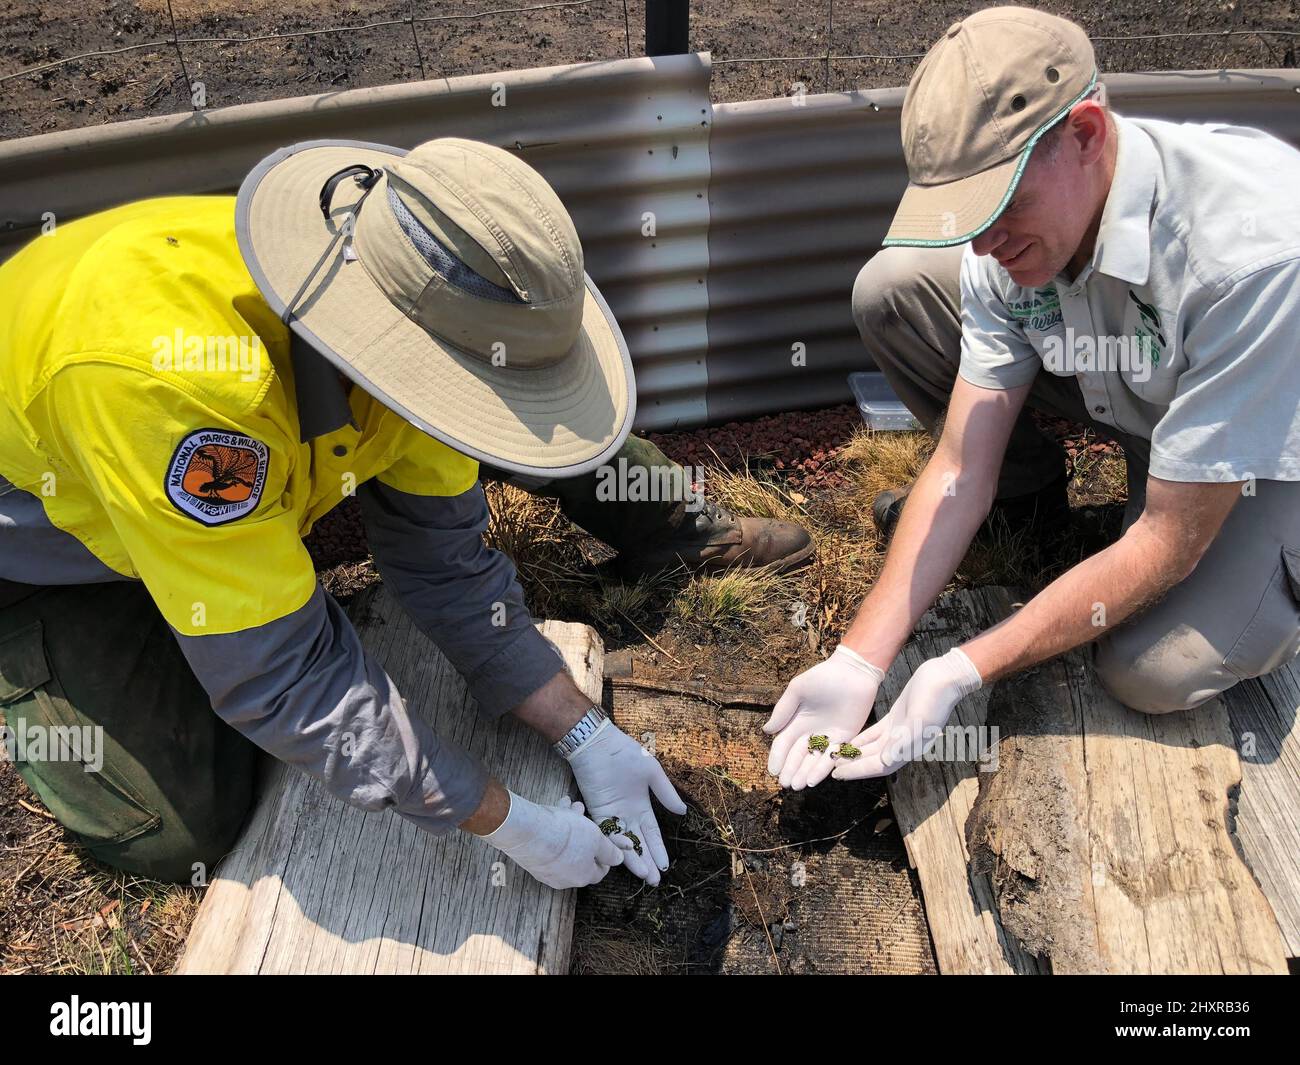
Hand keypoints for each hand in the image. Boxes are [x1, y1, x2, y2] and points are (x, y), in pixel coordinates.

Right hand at [480, 792, 624, 888]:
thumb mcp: (596, 839)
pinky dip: (555, 826)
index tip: (602, 837)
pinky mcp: (531, 858)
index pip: (600, 870)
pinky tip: (557, 807)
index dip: (604, 852)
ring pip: (565, 846)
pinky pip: (549, 843)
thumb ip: (610, 851)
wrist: (527, 831)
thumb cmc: (566, 835)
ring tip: (571, 805)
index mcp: (582, 876)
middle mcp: (564, 878)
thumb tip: (619, 859)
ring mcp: (545, 869)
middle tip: (585, 814)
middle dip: (586, 832)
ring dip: (571, 825)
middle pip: (581, 855)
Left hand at [566, 722, 686, 886]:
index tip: (666, 867)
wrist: (598, 744)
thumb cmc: (626, 754)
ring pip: (624, 843)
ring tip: (644, 876)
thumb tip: (683, 812)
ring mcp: (612, 815)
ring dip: (633, 859)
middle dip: (647, 862)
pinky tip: (623, 859)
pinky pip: (607, 833)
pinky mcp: (596, 812)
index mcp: (642, 806)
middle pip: (639, 843)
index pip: (652, 834)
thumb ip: (665, 794)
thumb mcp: (653, 773)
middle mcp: (627, 815)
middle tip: (655, 882)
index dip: (659, 850)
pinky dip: (615, 846)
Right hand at [764, 645, 885, 789]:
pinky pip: (832, 756)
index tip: (773, 771)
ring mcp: (828, 737)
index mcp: (796, 721)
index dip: (777, 757)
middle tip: (785, 784)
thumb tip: (766, 731)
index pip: (784, 743)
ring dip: (805, 773)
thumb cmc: (823, 677)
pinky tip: (813, 779)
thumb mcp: (797, 690)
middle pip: (797, 755)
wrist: (853, 672)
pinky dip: (822, 769)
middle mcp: (811, 732)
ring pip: (813, 760)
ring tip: (797, 785)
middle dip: (791, 769)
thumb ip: (783, 711)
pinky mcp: (845, 738)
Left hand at [832, 647, 981, 779]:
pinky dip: (863, 739)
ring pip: (873, 748)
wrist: (945, 677)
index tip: (837, 774)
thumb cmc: (934, 698)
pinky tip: (851, 741)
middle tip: (830, 767)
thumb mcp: (920, 720)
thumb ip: (904, 741)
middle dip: (852, 764)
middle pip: (872, 760)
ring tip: (836, 755)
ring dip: (856, 753)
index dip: (857, 771)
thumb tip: (886, 761)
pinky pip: (876, 734)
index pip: (877, 765)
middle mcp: (903, 743)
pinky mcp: (897, 719)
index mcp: (908, 748)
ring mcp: (900, 731)